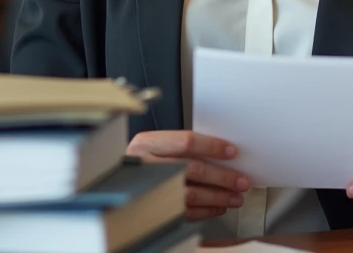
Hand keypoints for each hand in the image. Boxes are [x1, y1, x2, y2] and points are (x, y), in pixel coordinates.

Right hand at [127, 130, 250, 220]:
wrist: (111, 184)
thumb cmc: (140, 163)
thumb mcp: (153, 148)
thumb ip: (179, 148)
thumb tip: (219, 152)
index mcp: (146, 144)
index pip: (185, 141)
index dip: (212, 146)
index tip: (231, 151)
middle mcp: (146, 166)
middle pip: (191, 168)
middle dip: (221, 176)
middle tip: (241, 180)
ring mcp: (149, 189)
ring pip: (191, 193)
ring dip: (218, 196)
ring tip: (235, 197)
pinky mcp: (154, 210)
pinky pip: (185, 212)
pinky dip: (206, 210)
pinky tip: (218, 207)